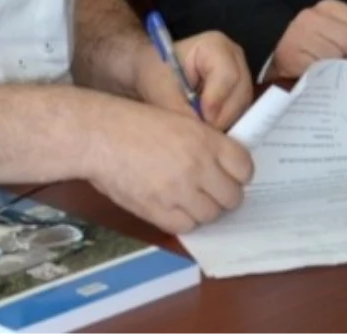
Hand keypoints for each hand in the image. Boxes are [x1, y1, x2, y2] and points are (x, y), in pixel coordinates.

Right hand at [87, 97, 253, 234]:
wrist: (101, 136)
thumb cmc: (135, 124)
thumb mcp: (180, 120)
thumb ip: (205, 143)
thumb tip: (225, 165)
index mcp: (206, 140)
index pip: (244, 168)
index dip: (239, 174)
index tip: (231, 175)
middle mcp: (197, 167)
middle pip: (232, 196)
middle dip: (224, 194)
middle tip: (212, 190)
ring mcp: (178, 192)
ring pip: (211, 215)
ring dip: (204, 208)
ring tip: (190, 197)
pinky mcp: (158, 211)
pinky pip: (186, 226)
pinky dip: (184, 219)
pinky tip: (174, 206)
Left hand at [133, 31, 252, 130]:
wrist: (153, 74)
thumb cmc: (155, 74)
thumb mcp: (161, 90)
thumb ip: (180, 110)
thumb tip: (199, 135)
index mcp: (216, 46)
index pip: (227, 76)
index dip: (216, 100)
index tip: (201, 119)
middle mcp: (235, 59)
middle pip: (240, 94)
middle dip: (221, 117)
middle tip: (199, 132)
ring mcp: (241, 76)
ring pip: (242, 107)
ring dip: (223, 123)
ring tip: (200, 130)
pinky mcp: (239, 94)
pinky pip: (240, 114)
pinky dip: (225, 124)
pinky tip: (206, 128)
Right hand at [268, 0, 346, 80]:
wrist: (284, 69)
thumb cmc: (318, 50)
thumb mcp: (345, 32)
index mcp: (328, 6)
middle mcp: (311, 15)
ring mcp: (298, 34)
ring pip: (338, 55)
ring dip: (340, 69)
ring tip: (332, 72)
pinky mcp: (290, 55)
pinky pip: (321, 69)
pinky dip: (325, 77)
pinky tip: (320, 77)